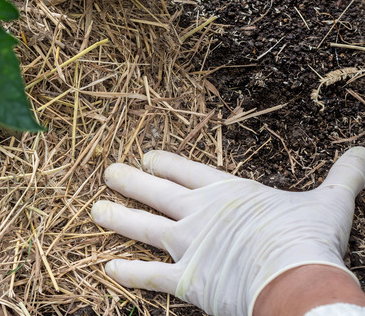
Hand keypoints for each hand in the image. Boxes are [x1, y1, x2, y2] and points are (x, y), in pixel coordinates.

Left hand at [92, 147, 364, 315]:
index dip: (165, 162)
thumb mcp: (330, 201)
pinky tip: (108, 269)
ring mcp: (187, 245)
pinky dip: (128, 273)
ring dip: (118, 218)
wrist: (295, 278)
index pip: (187, 170)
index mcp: (226, 192)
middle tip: (108, 172)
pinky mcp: (185, 279)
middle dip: (131, 181)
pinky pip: (149, 276)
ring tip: (94, 211)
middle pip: (156, 192)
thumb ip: (345, 176)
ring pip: (142, 227)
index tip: (147, 155)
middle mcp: (198, 214)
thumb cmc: (308, 238)